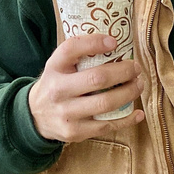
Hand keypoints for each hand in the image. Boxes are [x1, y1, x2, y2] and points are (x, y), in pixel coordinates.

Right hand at [28, 34, 144, 143]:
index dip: (95, 43)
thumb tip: (114, 43)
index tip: (114, 42)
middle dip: (124, 72)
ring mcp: (66, 114)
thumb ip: (79, 53)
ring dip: (129, 93)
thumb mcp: (58, 64)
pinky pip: (106, 126)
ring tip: (138, 85)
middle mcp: (58, 90)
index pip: (71, 49)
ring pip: (105, 103)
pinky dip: (126, 120)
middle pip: (97, 78)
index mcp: (54, 68)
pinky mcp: (75, 132)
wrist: (34, 115)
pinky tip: (138, 113)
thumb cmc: (55, 84)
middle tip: (135, 68)